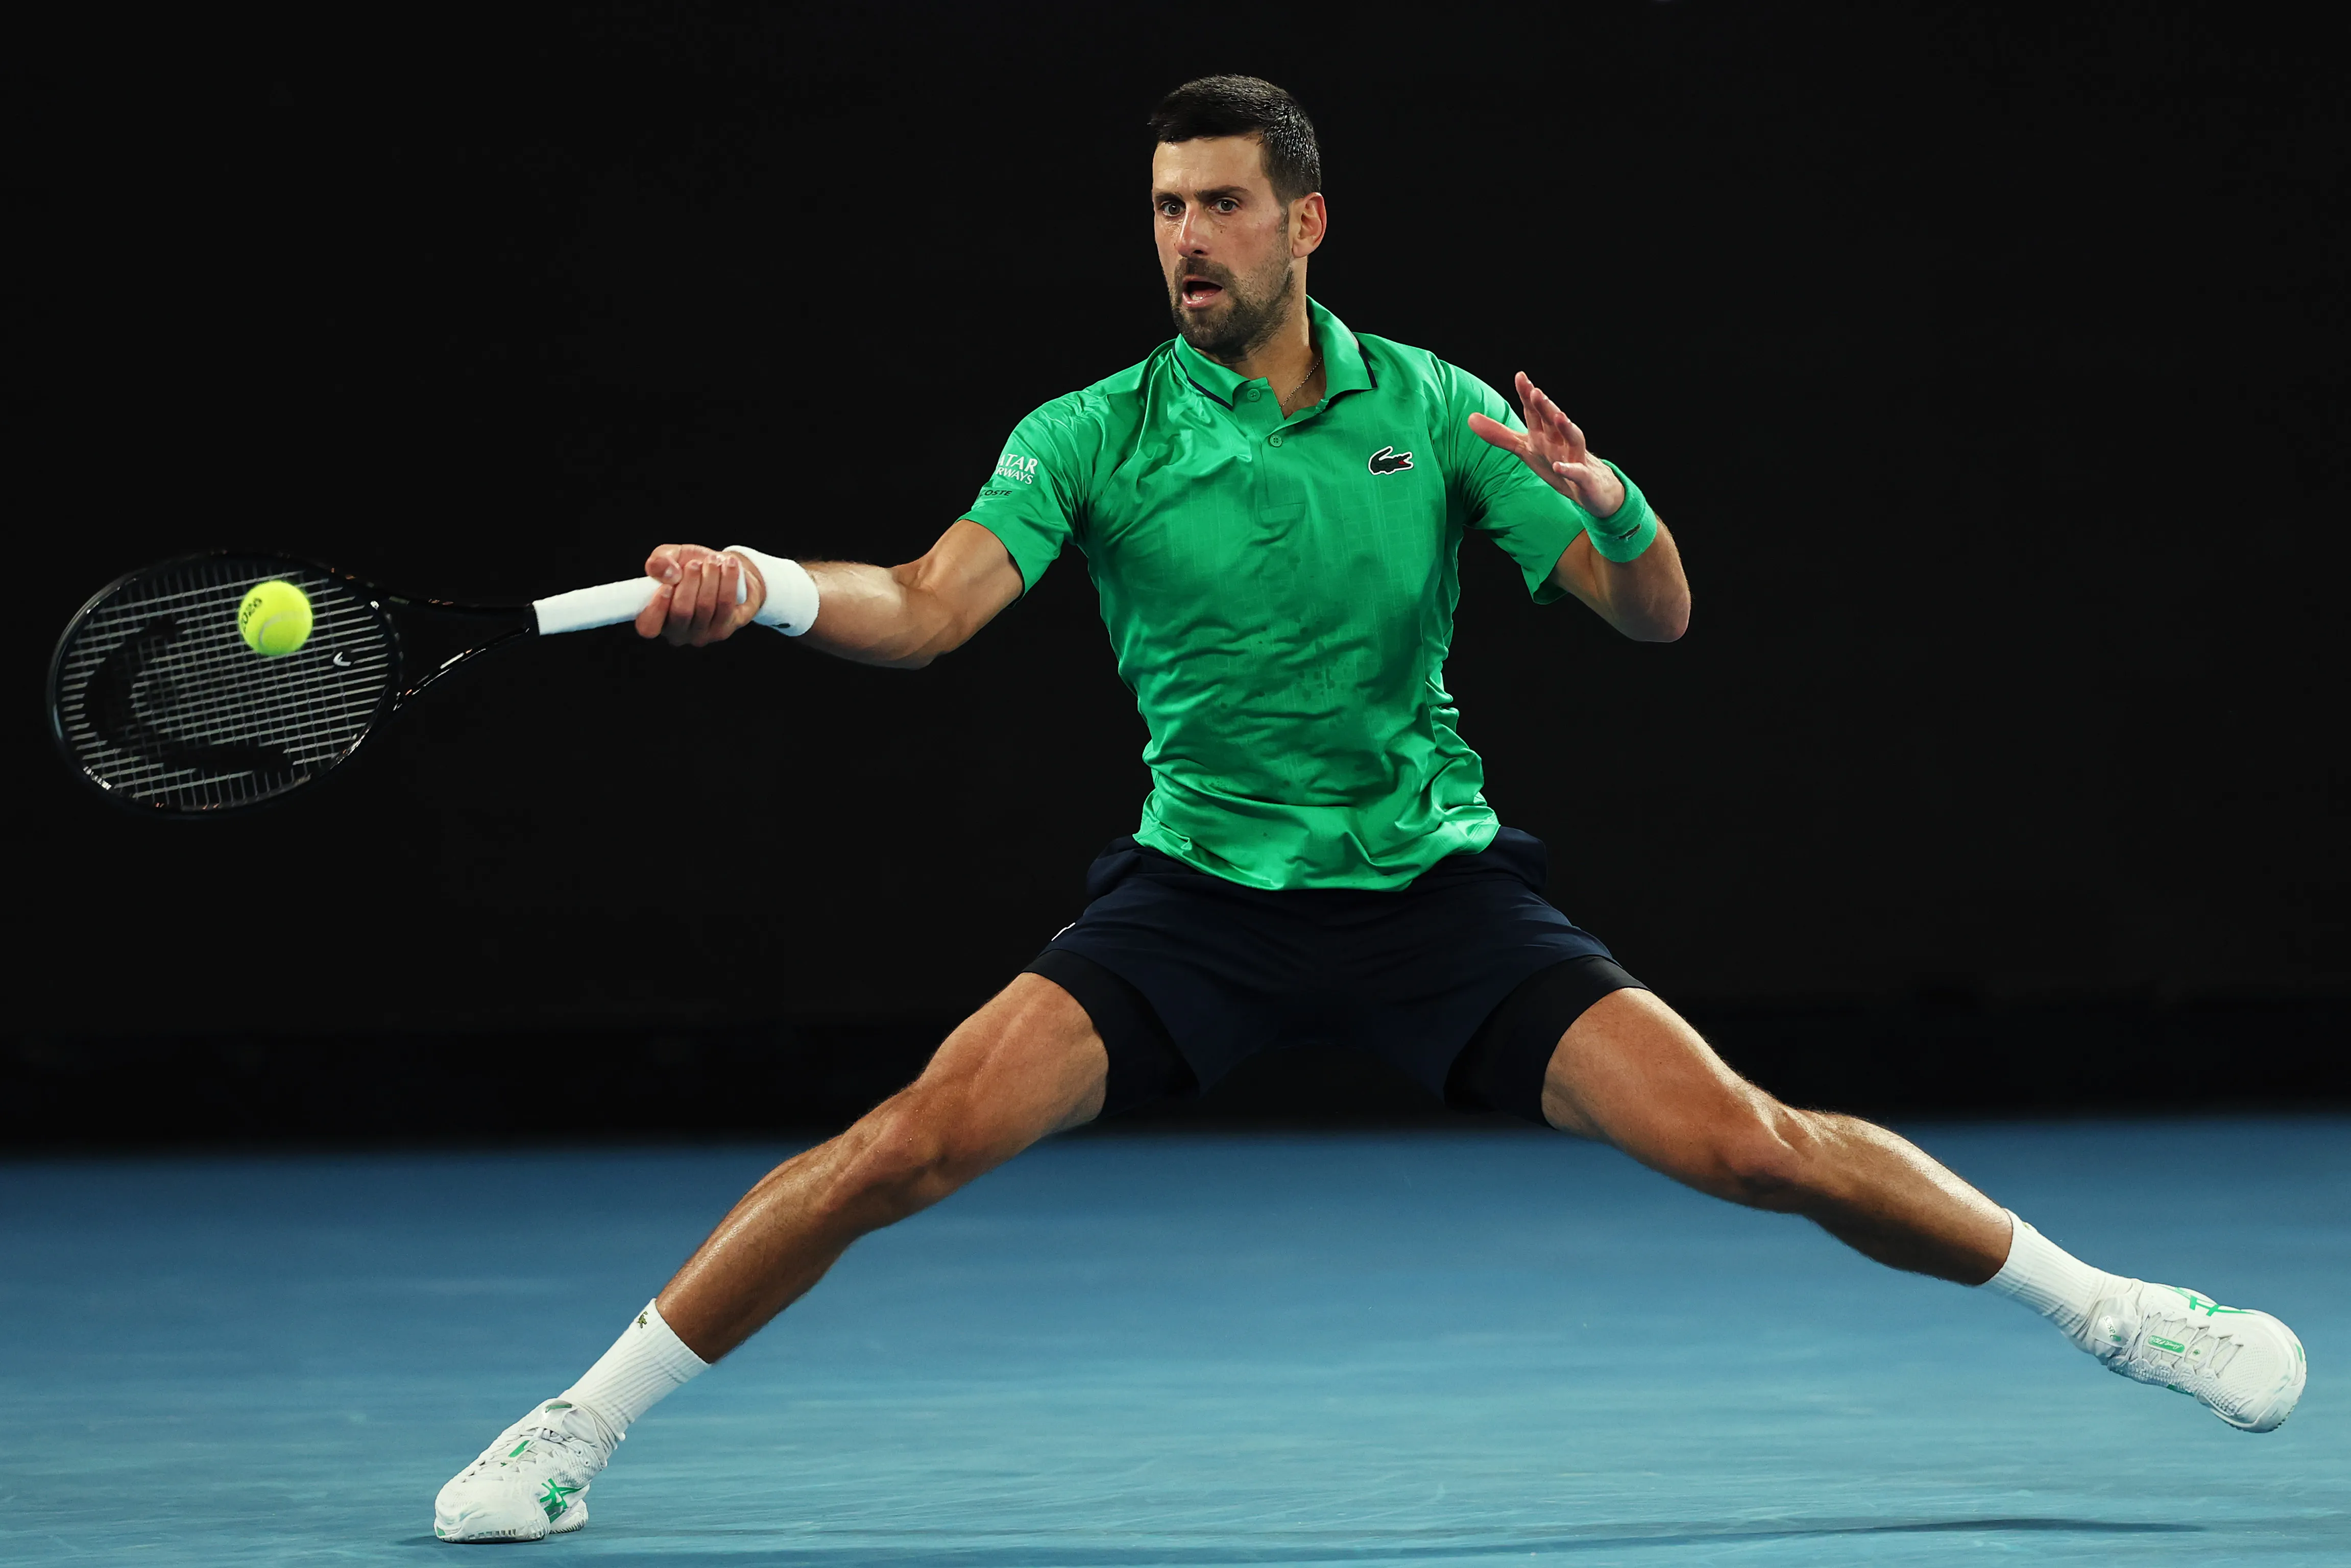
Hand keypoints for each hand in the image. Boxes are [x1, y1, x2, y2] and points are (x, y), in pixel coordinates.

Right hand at [634, 544, 767, 645]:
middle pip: (682, 612)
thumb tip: (669, 574)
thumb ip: (659, 561)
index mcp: (656, 619)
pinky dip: (728, 581)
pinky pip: (726, 604)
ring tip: (712, 561)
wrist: (721, 569)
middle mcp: (677, 633)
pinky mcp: (724, 629)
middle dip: (689, 582)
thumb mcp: (669, 557)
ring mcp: (702, 635)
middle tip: (695, 564)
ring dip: (710, 578)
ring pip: (705, 607)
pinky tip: (729, 566)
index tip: (666, 586)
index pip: (648, 627)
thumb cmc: (688, 566)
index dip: (656, 608)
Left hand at [1467, 372, 1626, 519]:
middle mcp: (1560, 441)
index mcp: (1544, 434)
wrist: (1591, 488)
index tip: (1520, 376)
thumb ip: (1499, 435)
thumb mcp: (1525, 450)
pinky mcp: (1584, 479)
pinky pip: (1577, 473)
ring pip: (1573, 439)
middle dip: (1545, 407)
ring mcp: (1575, 458)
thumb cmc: (1556, 463)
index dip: (1528, 395)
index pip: (1534, 412)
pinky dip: (1570, 469)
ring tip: (1559, 416)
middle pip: (1552, 421)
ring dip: (1566, 427)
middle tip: (1536, 391)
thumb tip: (1470, 418)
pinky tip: (1559, 466)